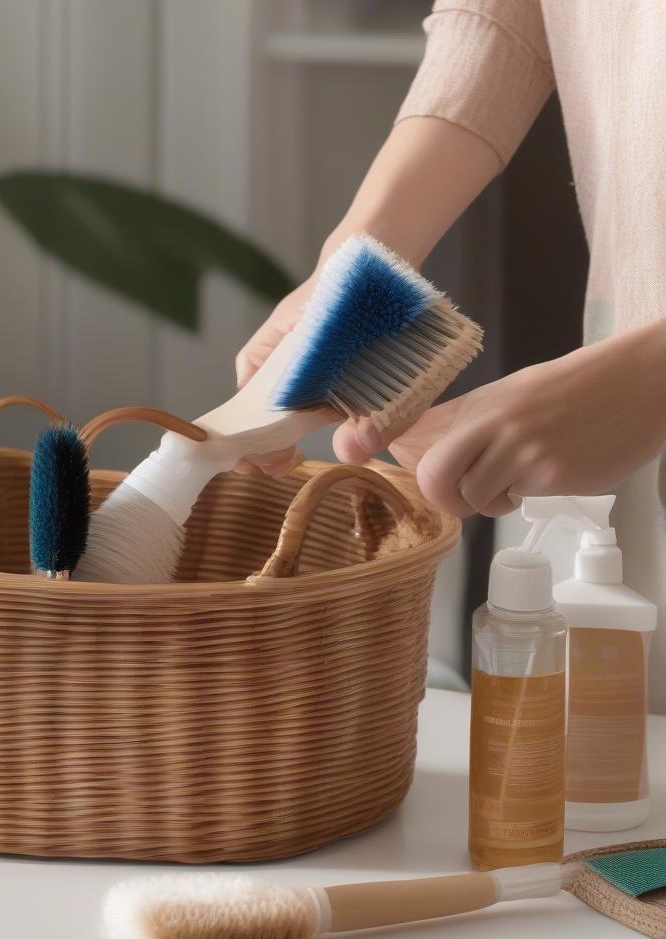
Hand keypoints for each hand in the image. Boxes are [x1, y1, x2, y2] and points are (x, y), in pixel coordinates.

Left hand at [332, 324, 665, 516]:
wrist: (641, 383)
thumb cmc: (573, 391)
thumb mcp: (508, 397)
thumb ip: (460, 423)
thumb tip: (408, 445)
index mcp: (478, 403)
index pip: (413, 424)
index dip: (377, 437)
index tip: (353, 442)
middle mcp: (492, 424)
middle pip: (433, 475)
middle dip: (441, 496)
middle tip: (461, 494)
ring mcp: (521, 450)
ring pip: (473, 499)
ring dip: (487, 501)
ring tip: (514, 481)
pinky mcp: (550, 474)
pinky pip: (512, 502)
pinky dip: (518, 500)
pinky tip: (541, 478)